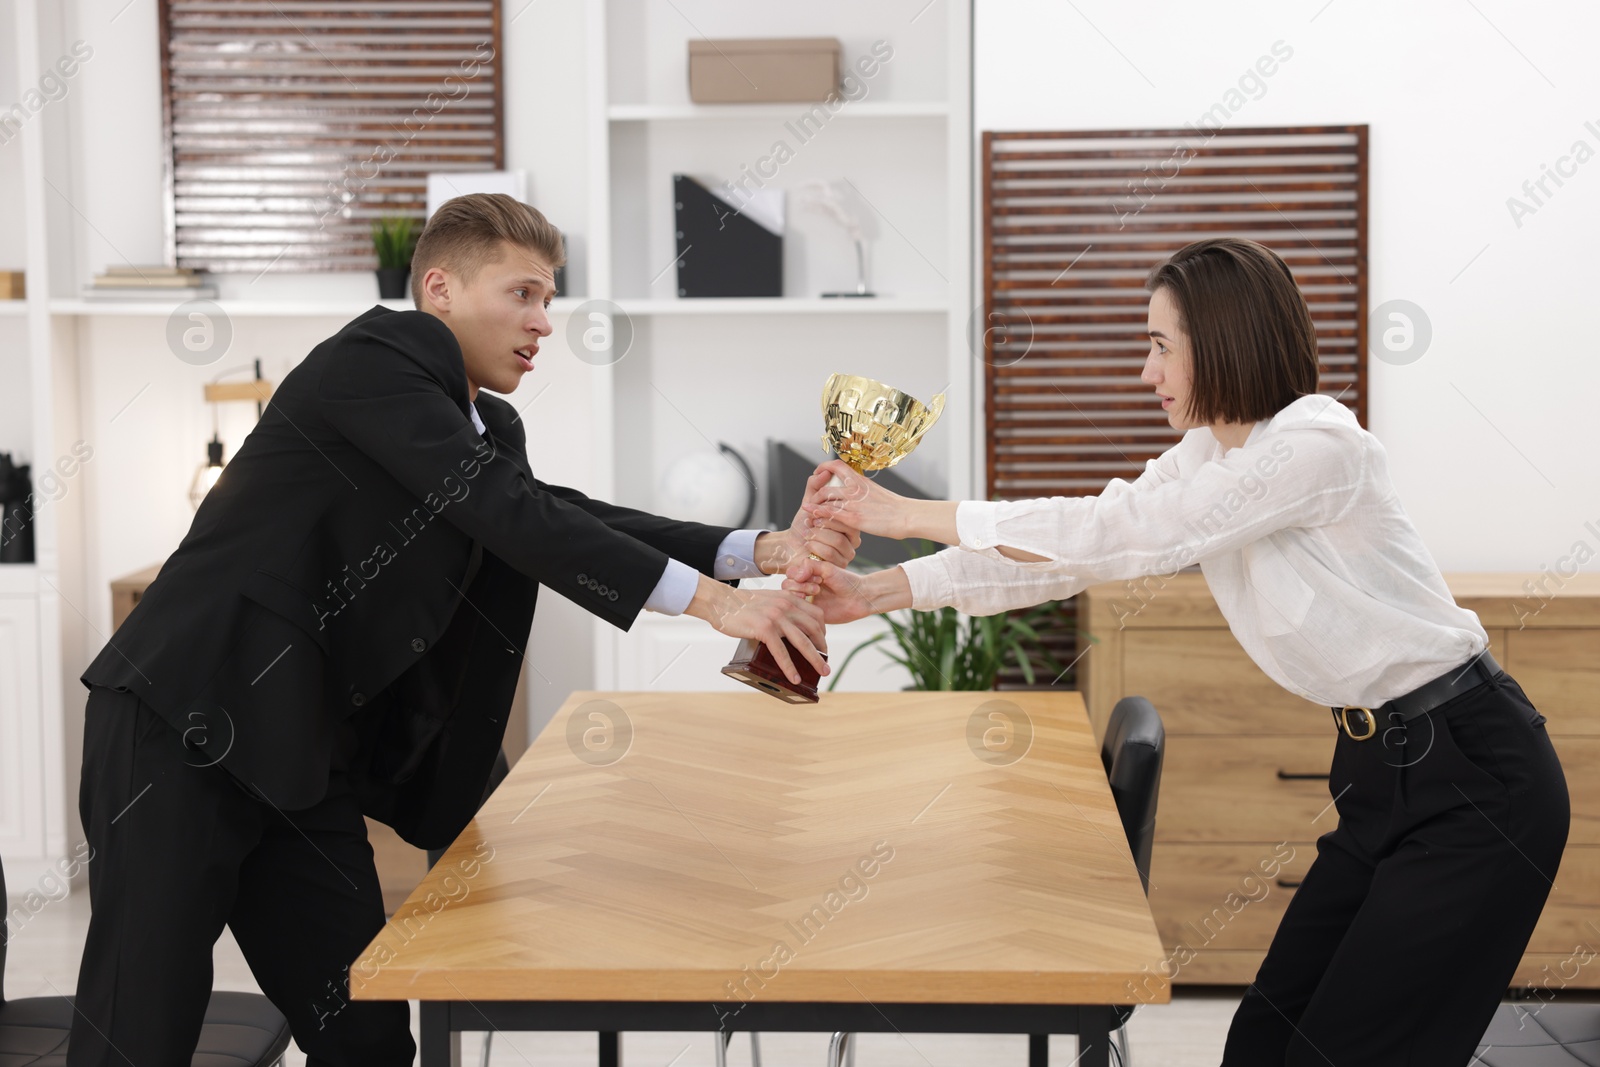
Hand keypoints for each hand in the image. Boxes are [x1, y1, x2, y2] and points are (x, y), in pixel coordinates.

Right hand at [687, 577, 828, 684]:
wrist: (720, 601)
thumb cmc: (741, 604)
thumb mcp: (768, 599)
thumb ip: (782, 608)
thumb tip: (791, 627)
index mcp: (789, 598)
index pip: (816, 615)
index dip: (823, 631)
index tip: (823, 644)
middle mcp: (786, 606)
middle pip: (814, 629)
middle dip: (823, 648)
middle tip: (826, 662)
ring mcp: (776, 617)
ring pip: (803, 642)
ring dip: (815, 659)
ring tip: (823, 672)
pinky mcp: (764, 628)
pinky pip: (781, 652)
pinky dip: (790, 667)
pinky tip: (795, 678)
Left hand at [757, 469, 862, 573]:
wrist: (789, 547)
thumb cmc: (802, 526)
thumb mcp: (809, 503)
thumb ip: (815, 486)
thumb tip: (824, 472)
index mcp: (850, 521)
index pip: (848, 511)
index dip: (828, 509)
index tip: (813, 511)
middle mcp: (853, 537)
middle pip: (846, 525)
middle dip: (822, 522)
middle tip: (810, 522)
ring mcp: (848, 552)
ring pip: (838, 540)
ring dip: (816, 535)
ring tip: (807, 534)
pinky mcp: (840, 565)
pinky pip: (831, 554)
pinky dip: (815, 547)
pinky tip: (808, 545)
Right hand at [781, 557, 880, 624]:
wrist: (860, 598)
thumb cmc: (847, 581)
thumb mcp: (829, 568)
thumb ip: (811, 566)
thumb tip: (796, 574)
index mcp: (808, 575)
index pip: (791, 573)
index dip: (798, 574)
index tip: (816, 577)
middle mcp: (804, 587)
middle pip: (786, 585)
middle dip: (799, 585)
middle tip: (817, 587)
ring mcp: (806, 601)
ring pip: (789, 598)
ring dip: (799, 594)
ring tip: (816, 593)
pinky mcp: (810, 614)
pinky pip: (797, 613)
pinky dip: (802, 608)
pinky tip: (814, 605)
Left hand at [803, 460, 910, 539]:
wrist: (907, 516)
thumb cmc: (894, 507)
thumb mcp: (876, 491)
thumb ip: (863, 490)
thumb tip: (857, 491)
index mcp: (860, 481)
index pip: (836, 466)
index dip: (823, 467)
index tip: (818, 473)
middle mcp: (854, 489)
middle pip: (825, 486)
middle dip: (815, 493)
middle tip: (811, 500)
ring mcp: (853, 503)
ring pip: (825, 499)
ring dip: (814, 505)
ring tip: (809, 511)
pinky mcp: (854, 518)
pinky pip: (830, 514)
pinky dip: (818, 513)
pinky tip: (812, 516)